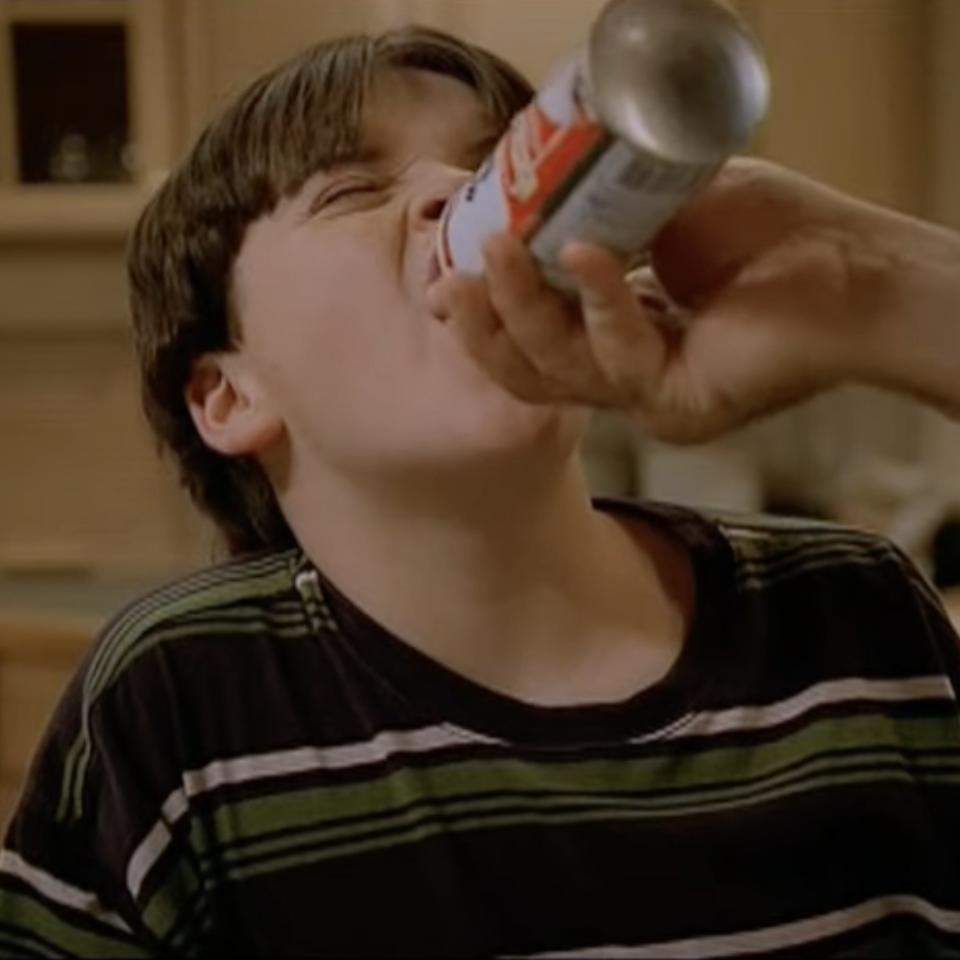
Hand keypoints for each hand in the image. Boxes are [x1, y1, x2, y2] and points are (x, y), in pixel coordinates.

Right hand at [427, 157, 879, 443]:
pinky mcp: (677, 404)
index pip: (530, 338)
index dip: (484, 315)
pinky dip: (602, 300)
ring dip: (521, 310)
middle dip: (483, 326)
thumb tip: (527, 201)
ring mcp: (647, 395)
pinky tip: (588, 251)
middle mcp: (622, 371)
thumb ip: (594, 217)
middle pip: (528, 370)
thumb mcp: (659, 209)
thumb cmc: (767, 233)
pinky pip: (620, 358)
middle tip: (453, 279)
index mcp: (612, 330)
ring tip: (498, 251)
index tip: (445, 276)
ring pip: (557, 372)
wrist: (849, 265)